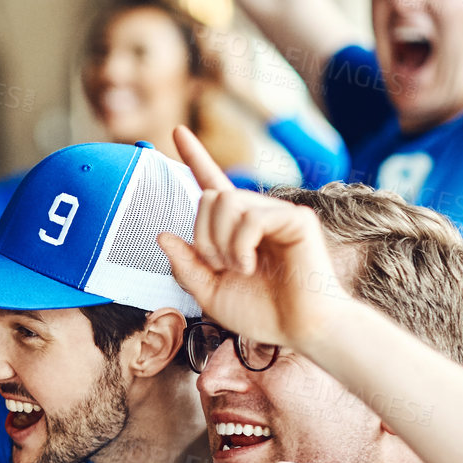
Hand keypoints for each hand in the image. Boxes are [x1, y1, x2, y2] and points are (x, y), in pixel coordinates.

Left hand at [158, 126, 350, 353]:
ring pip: (226, 202)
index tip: (176, 132)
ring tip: (239, 268)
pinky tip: (251, 266)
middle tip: (220, 266)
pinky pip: (251, 217)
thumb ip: (185, 266)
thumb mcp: (209, 293)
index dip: (195, 157)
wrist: (299, 330)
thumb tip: (163, 236)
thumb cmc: (262, 313)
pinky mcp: (297, 219)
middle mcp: (256, 215)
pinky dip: (241, 245)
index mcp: (234, 228)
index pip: (211, 185)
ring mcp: (278, 214)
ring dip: (221, 242)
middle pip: (210, 197)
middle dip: (204, 235)